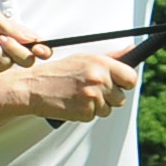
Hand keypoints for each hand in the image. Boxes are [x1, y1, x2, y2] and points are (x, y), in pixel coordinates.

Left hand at [0, 8, 46, 75]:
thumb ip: (12, 29)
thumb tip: (31, 38)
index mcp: (15, 37)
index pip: (37, 46)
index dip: (43, 50)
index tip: (40, 49)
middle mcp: (9, 52)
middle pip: (27, 60)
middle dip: (15, 49)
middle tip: (0, 38)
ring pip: (7, 63)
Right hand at [12, 51, 139, 123]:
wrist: (33, 87)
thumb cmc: (58, 72)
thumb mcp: (84, 58)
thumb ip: (111, 57)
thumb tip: (132, 49)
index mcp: (100, 63)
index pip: (131, 78)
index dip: (126, 83)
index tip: (119, 84)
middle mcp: (98, 79)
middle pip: (121, 98)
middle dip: (109, 97)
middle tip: (91, 90)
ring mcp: (92, 96)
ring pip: (108, 109)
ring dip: (97, 106)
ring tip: (80, 96)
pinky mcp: (85, 112)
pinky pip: (94, 116)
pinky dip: (85, 112)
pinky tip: (74, 103)